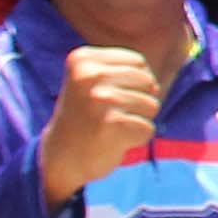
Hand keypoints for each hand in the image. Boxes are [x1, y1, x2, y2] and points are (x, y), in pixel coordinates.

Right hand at [41, 47, 162, 205]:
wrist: (60, 158)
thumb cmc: (85, 116)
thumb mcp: (93, 82)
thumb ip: (125, 69)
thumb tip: (158, 82)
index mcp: (83, 59)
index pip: (138, 63)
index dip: (136, 83)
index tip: (110, 98)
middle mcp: (89, 75)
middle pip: (148, 82)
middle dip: (139, 102)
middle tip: (111, 116)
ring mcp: (101, 99)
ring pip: (152, 105)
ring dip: (138, 121)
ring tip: (112, 127)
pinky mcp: (112, 124)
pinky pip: (148, 129)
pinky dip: (137, 139)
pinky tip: (114, 142)